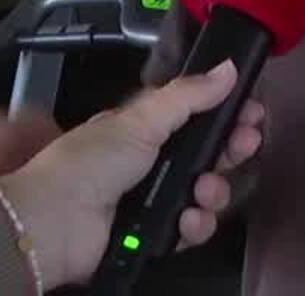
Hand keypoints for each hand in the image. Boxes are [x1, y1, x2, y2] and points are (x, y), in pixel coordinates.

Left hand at [0, 61, 266, 286]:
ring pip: (207, 193)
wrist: (54, 223)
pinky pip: (192, 229)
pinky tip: (187, 219)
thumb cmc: (87, 164)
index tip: (251, 110)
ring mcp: (154, 201)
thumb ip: (188, 95)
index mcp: (144, 131)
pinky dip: (195, 225)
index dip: (227, 113)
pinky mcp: (156, 236)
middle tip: (246, 142)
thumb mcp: (139, 120)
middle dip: (231, 148)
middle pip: (209, 155)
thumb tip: (228, 68)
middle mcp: (152, 164)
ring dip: (214, 191)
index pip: (197, 117)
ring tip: (203, 189)